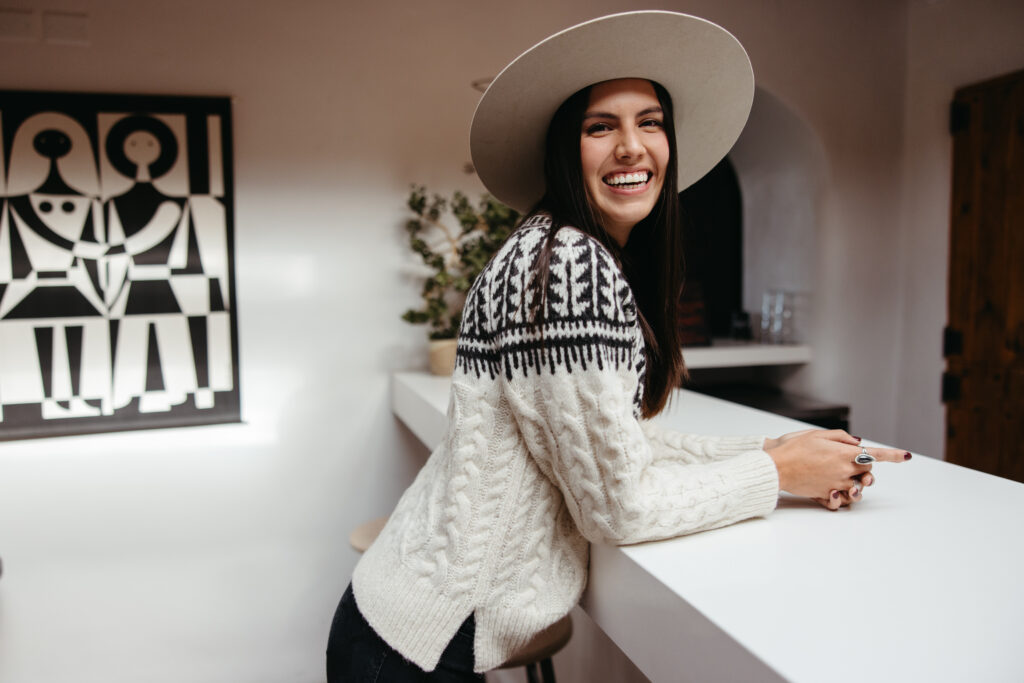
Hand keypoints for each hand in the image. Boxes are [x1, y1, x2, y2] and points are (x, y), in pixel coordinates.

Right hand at [764, 429, 909, 504]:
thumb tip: (857, 443)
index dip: (893, 455)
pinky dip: (841, 496)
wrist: (774, 467)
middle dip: (863, 466)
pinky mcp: (826, 495)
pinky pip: (842, 500)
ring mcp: (836, 485)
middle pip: (867, 470)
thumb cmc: (792, 448)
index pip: (875, 454)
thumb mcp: (816, 434)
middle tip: (849, 460)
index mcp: (844, 453)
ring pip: (858, 488)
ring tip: (847, 478)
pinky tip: (834, 490)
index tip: (906, 456)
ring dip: (856, 483)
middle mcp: (844, 471)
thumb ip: (840, 437)